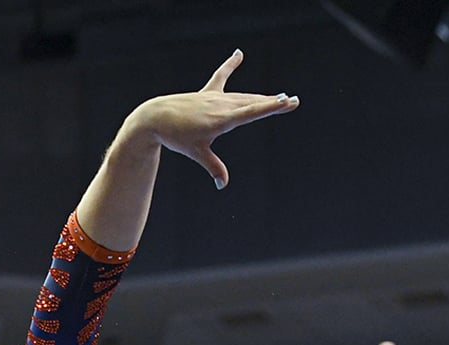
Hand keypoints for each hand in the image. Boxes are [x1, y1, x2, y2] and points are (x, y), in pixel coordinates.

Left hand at [126, 50, 298, 189]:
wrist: (155, 118)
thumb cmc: (176, 137)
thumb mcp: (196, 152)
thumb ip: (213, 167)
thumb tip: (222, 185)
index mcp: (222, 119)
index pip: (251, 112)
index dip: (271, 107)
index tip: (287, 101)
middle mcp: (221, 105)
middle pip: (252, 103)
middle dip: (273, 103)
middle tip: (293, 101)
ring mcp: (214, 97)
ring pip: (242, 96)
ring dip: (260, 97)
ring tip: (279, 97)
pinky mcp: (206, 93)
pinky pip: (221, 77)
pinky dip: (230, 66)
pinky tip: (238, 54)